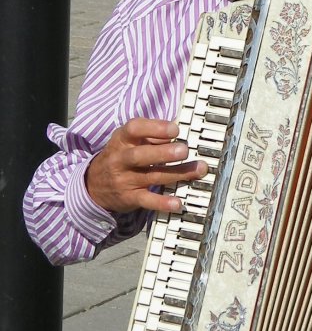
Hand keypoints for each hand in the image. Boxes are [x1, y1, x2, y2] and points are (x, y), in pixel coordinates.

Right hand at [86, 118, 207, 213]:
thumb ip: (150, 136)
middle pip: (140, 155)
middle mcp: (121, 159)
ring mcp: (125, 180)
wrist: (93, 186)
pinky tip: (178, 203)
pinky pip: (147, 200)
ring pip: (151, 176)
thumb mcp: (128, 141)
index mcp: (121, 140)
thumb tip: (173, 133)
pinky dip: (162, 203)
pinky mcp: (130, 198)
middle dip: (163, 153)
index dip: (154, 128)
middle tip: (184, 150)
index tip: (175, 129)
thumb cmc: (119, 157)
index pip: (134, 129)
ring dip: (177, 173)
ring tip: (198, 169)